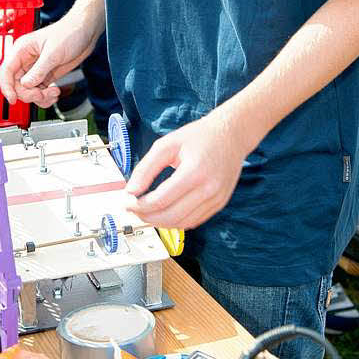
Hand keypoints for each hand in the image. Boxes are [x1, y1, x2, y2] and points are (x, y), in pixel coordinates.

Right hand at [0, 15, 97, 106]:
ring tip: (53, 94)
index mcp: (21, 49)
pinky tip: (54, 94)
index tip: (13, 100)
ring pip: (27, 91)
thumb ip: (39, 70)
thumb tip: (25, 85)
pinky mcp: (45, 75)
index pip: (6, 71)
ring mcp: (35, 69)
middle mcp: (25, 60)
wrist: (86, 31)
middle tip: (42, 94)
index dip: (7, 87)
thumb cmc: (69, 33)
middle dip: (29, 93)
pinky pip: (38, 91)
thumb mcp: (53, 53)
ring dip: (39, 97)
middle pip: (16, 85)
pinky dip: (45, 97)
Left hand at [124, 109, 247, 229]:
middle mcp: (209, 189)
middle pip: (170, 216)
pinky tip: (164, 212)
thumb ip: (146, 168)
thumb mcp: (167, 144)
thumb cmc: (200, 136)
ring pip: (182, 223)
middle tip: (133, 209)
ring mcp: (216, 199)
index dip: (139, 205)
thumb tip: (130, 191)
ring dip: (160, 222)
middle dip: (146, 217)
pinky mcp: (219, 204)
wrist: (232, 135)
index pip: (161, 200)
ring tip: (146, 212)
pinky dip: (176, 221)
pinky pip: (194, 221)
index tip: (127, 202)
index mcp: (194, 172)